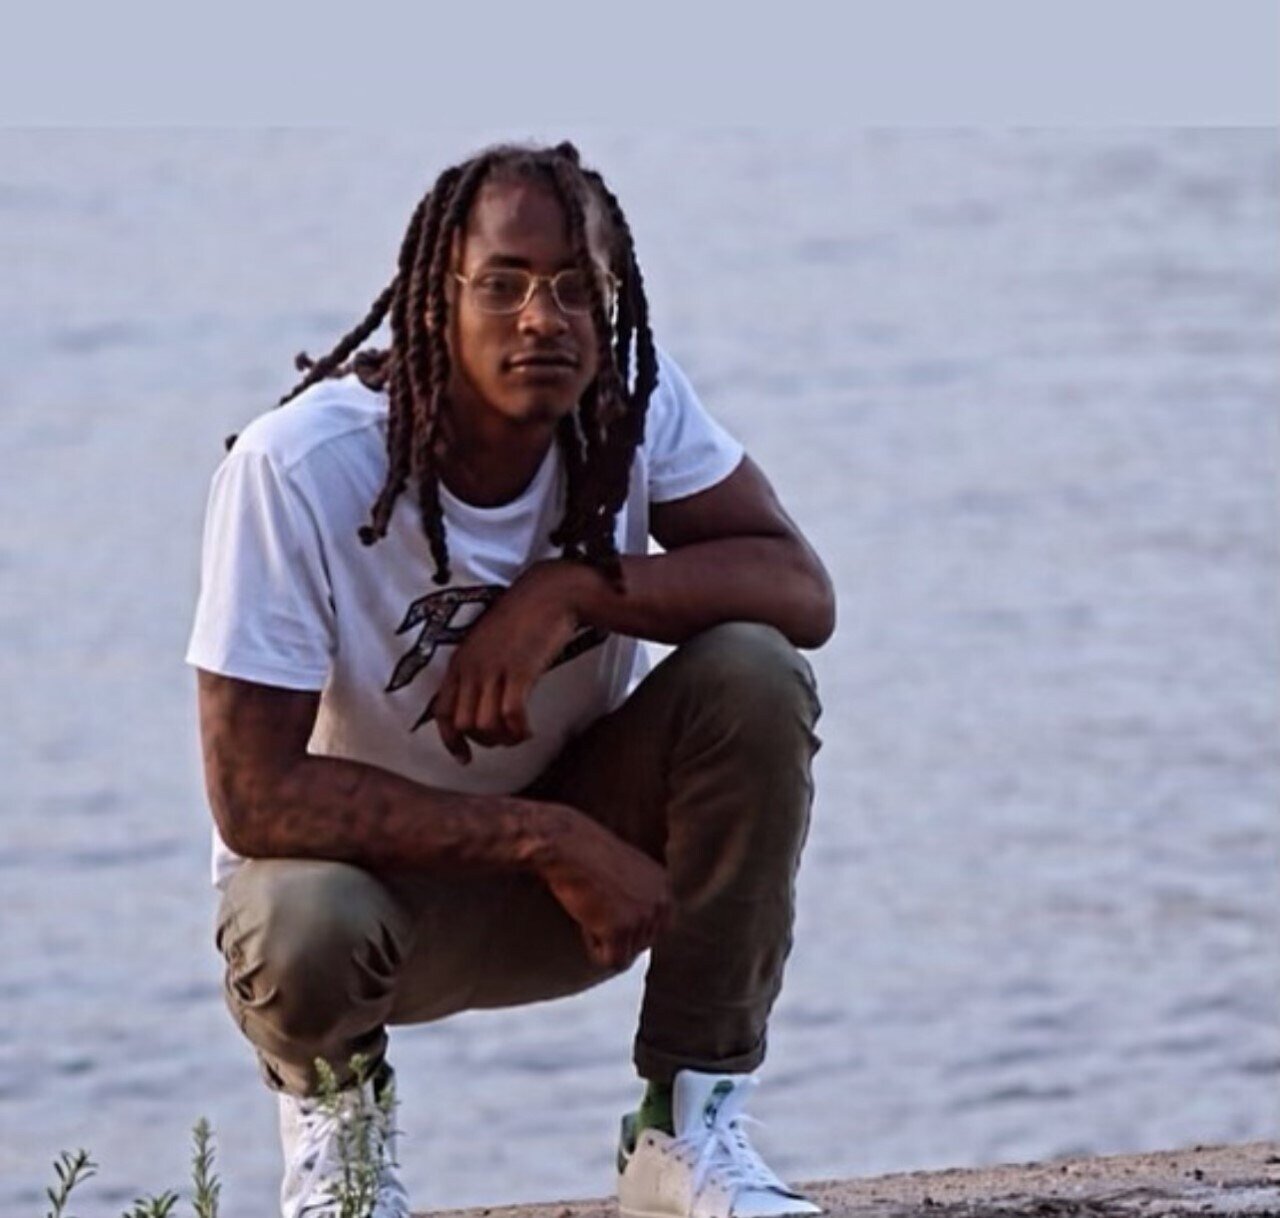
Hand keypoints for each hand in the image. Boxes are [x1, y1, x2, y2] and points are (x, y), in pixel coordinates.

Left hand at [432, 561, 590, 763]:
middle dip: (485, 741)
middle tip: (506, 739)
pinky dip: (520, 731)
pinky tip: (531, 730)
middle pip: (464, 724)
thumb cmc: (524, 616)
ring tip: (519, 734)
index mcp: (460, 661)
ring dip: (504, 738)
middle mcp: (471, 667)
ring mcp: (493, 669)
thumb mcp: (489, 643)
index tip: (465, 758)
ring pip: (485, 725)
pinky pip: (511, 716)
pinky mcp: (518, 671)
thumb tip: (484, 704)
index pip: (442, 711)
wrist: (549, 593)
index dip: (450, 740)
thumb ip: (480, 669)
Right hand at [538, 805, 672, 968]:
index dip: (630, 926)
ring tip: (592, 909)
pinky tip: (586, 919)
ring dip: (604, 939)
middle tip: (597, 909)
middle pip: (642, 945)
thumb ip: (641, 896)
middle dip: (617, 935)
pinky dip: (593, 947)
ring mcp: (643, 916)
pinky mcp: (621, 929)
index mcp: (664, 885)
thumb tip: (640, 927)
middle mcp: (661, 902)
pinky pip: (611, 960)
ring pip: (626, 954)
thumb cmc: (587, 854)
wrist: (566, 846)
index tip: (611, 912)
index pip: (658, 928)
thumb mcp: (627, 871)